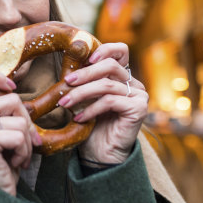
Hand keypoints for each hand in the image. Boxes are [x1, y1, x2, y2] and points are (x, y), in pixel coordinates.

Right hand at [0, 70, 41, 195]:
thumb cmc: (1, 160)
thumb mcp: (1, 130)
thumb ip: (5, 111)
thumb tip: (17, 92)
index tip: (11, 87)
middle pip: (12, 99)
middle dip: (27, 121)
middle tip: (24, 142)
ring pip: (20, 121)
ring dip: (27, 142)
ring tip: (17, 156)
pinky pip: (19, 137)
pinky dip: (24, 152)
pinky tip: (13, 163)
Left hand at [57, 42, 147, 163]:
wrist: (100, 154)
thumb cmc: (91, 125)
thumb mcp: (85, 98)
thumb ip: (83, 81)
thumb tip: (67, 67)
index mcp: (122, 76)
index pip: (120, 50)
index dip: (104, 49)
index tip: (85, 58)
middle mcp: (134, 84)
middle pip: (110, 65)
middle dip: (84, 73)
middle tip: (66, 82)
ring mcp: (139, 96)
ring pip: (106, 85)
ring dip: (81, 93)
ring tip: (64, 103)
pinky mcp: (138, 109)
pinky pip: (110, 101)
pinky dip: (90, 109)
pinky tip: (78, 118)